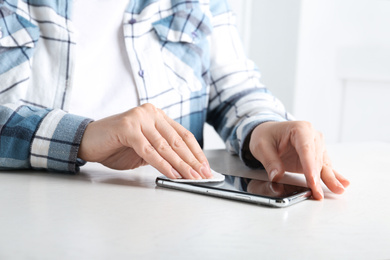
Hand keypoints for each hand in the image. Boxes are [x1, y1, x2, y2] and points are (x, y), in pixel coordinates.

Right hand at [78, 103, 211, 179]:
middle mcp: (150, 113)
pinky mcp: (128, 128)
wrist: (87, 140)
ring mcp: (139, 118)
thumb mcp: (144, 148)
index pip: (183, 135)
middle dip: (192, 161)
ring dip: (181, 164)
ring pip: (165, 146)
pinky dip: (162, 164)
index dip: (196, 152)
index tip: (205, 167)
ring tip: (191, 177)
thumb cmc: (116, 145)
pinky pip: (149, 150)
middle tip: (203, 175)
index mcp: (157, 115)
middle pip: (177, 140)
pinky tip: (172, 174)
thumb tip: (185, 167)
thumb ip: (162, 152)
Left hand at [249, 121, 349, 199]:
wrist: (268, 131)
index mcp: (299, 129)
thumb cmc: (266, 135)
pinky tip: (343, 183)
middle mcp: (312, 135)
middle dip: (317, 177)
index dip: (310, 166)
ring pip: (324, 163)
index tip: (312, 181)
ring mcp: (316, 144)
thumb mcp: (261, 146)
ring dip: (329, 178)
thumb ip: (270, 162)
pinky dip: (332, 175)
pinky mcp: (316, 154)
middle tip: (317, 193)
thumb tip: (276, 176)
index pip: (306, 149)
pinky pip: (325, 165)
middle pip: (316, 158)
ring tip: (338, 190)